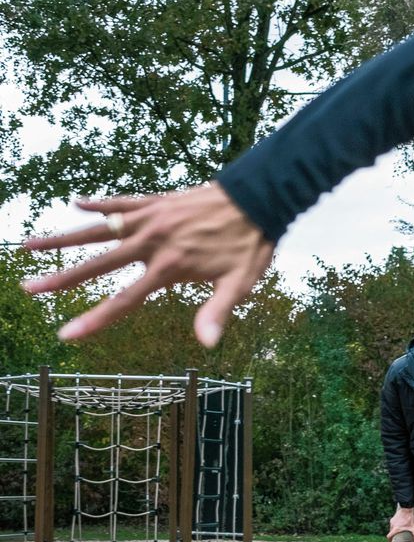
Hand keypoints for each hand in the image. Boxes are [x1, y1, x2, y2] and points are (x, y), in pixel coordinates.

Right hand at [22, 183, 274, 346]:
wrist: (259, 197)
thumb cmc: (251, 244)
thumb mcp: (240, 283)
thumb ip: (217, 312)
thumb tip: (207, 344)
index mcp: (169, 267)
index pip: (124, 300)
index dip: (93, 319)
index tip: (65, 334)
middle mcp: (151, 241)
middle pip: (97, 263)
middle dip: (60, 278)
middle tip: (27, 288)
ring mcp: (150, 218)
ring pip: (97, 229)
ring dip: (63, 238)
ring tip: (29, 245)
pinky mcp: (156, 201)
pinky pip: (120, 201)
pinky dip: (99, 202)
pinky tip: (76, 203)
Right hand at [386, 506, 413, 540]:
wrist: (406, 508)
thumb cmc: (409, 518)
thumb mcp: (413, 527)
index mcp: (395, 529)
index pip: (389, 536)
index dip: (390, 540)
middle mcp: (392, 525)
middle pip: (391, 532)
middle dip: (394, 535)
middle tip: (398, 536)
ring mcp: (392, 521)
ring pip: (392, 528)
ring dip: (395, 530)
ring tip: (400, 530)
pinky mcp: (393, 518)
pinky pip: (393, 524)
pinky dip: (396, 525)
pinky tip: (401, 525)